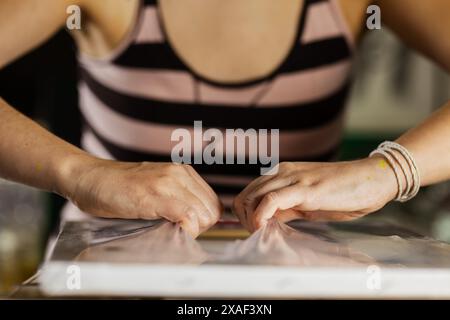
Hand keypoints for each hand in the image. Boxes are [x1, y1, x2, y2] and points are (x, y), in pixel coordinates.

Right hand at [59, 157, 221, 237]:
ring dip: (190, 230)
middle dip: (199, 227)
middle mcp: (179, 174)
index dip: (203, 222)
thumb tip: (195, 223)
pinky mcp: (153, 195)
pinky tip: (166, 230)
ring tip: (167, 228)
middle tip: (176, 229)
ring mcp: (167, 182)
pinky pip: (186, 215)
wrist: (89, 177)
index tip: (185, 226)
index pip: (213, 204)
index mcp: (183, 172)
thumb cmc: (119, 187)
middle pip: (211, 211)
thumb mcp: (156, 188)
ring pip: (203, 214)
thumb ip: (178, 199)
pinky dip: (183, 230)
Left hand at [233, 158, 397, 231]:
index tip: (254, 230)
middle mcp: (283, 173)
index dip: (245, 214)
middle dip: (244, 219)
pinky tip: (264, 227)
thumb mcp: (308, 203)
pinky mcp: (305, 189)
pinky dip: (261, 216)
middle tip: (256, 234)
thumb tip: (269, 222)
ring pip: (253, 196)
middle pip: (245, 195)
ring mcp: (293, 179)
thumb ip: (288, 209)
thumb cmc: (344, 192)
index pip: (250, 192)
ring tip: (261, 233)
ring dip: (250, 220)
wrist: (372, 179)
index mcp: (283, 175)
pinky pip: (271, 200)